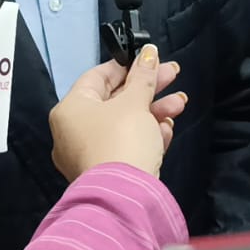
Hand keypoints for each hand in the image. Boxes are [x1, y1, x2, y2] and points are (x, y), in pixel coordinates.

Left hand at [49, 44, 186, 180]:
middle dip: (148, 89)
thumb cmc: (122, 139)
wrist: (124, 197)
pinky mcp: (106, 172)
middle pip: (115, 100)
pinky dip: (146, 136)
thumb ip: (143, 77)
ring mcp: (89, 154)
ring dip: (153, 112)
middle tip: (174, 75)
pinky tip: (166, 131)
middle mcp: (73, 130)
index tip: (150, 59)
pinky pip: (126, 146)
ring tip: (179, 104)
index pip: (98, 77)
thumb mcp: (135, 103)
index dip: (126, 66)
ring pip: (124, 124)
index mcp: (71, 108)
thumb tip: (149, 53)